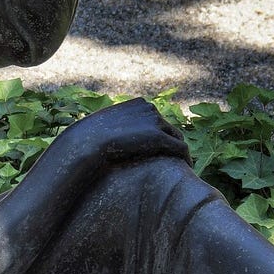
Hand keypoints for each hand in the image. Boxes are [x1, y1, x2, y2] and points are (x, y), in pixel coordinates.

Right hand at [59, 98, 189, 166]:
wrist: (87, 142)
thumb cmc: (89, 138)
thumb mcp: (103, 126)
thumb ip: (115, 127)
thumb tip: (113, 136)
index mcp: (139, 103)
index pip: (157, 120)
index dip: (159, 136)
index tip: (158, 152)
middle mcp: (150, 108)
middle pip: (170, 129)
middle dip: (171, 144)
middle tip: (172, 162)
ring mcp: (155, 121)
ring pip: (177, 139)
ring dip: (179, 153)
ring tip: (180, 168)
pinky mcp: (159, 137)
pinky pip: (181, 148)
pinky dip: (185, 159)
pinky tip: (186, 169)